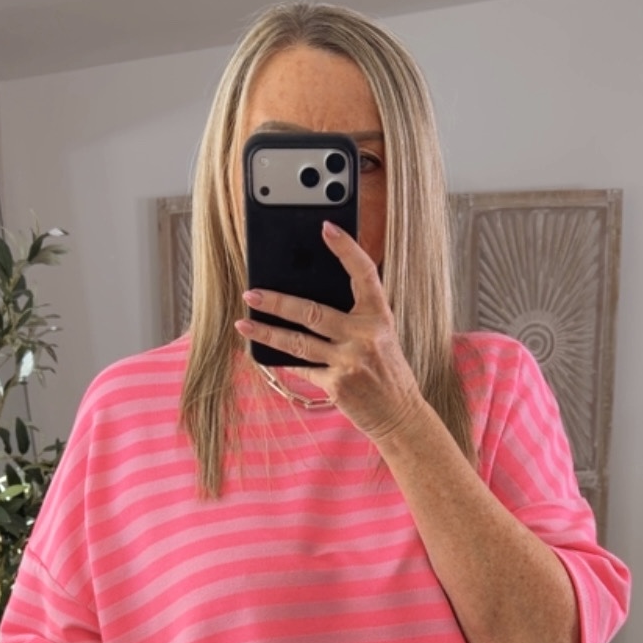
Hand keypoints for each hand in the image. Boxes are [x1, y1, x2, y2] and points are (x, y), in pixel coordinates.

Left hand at [235, 223, 425, 444]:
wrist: (399, 415)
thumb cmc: (385, 371)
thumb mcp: (380, 336)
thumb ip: (353, 317)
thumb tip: (306, 300)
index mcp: (379, 316)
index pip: (364, 273)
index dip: (346, 248)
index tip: (327, 227)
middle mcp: (365, 335)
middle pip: (312, 311)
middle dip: (277, 301)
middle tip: (251, 292)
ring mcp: (350, 362)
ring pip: (298, 342)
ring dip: (267, 331)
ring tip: (243, 322)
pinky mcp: (337, 385)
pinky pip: (303, 368)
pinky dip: (284, 360)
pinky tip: (264, 351)